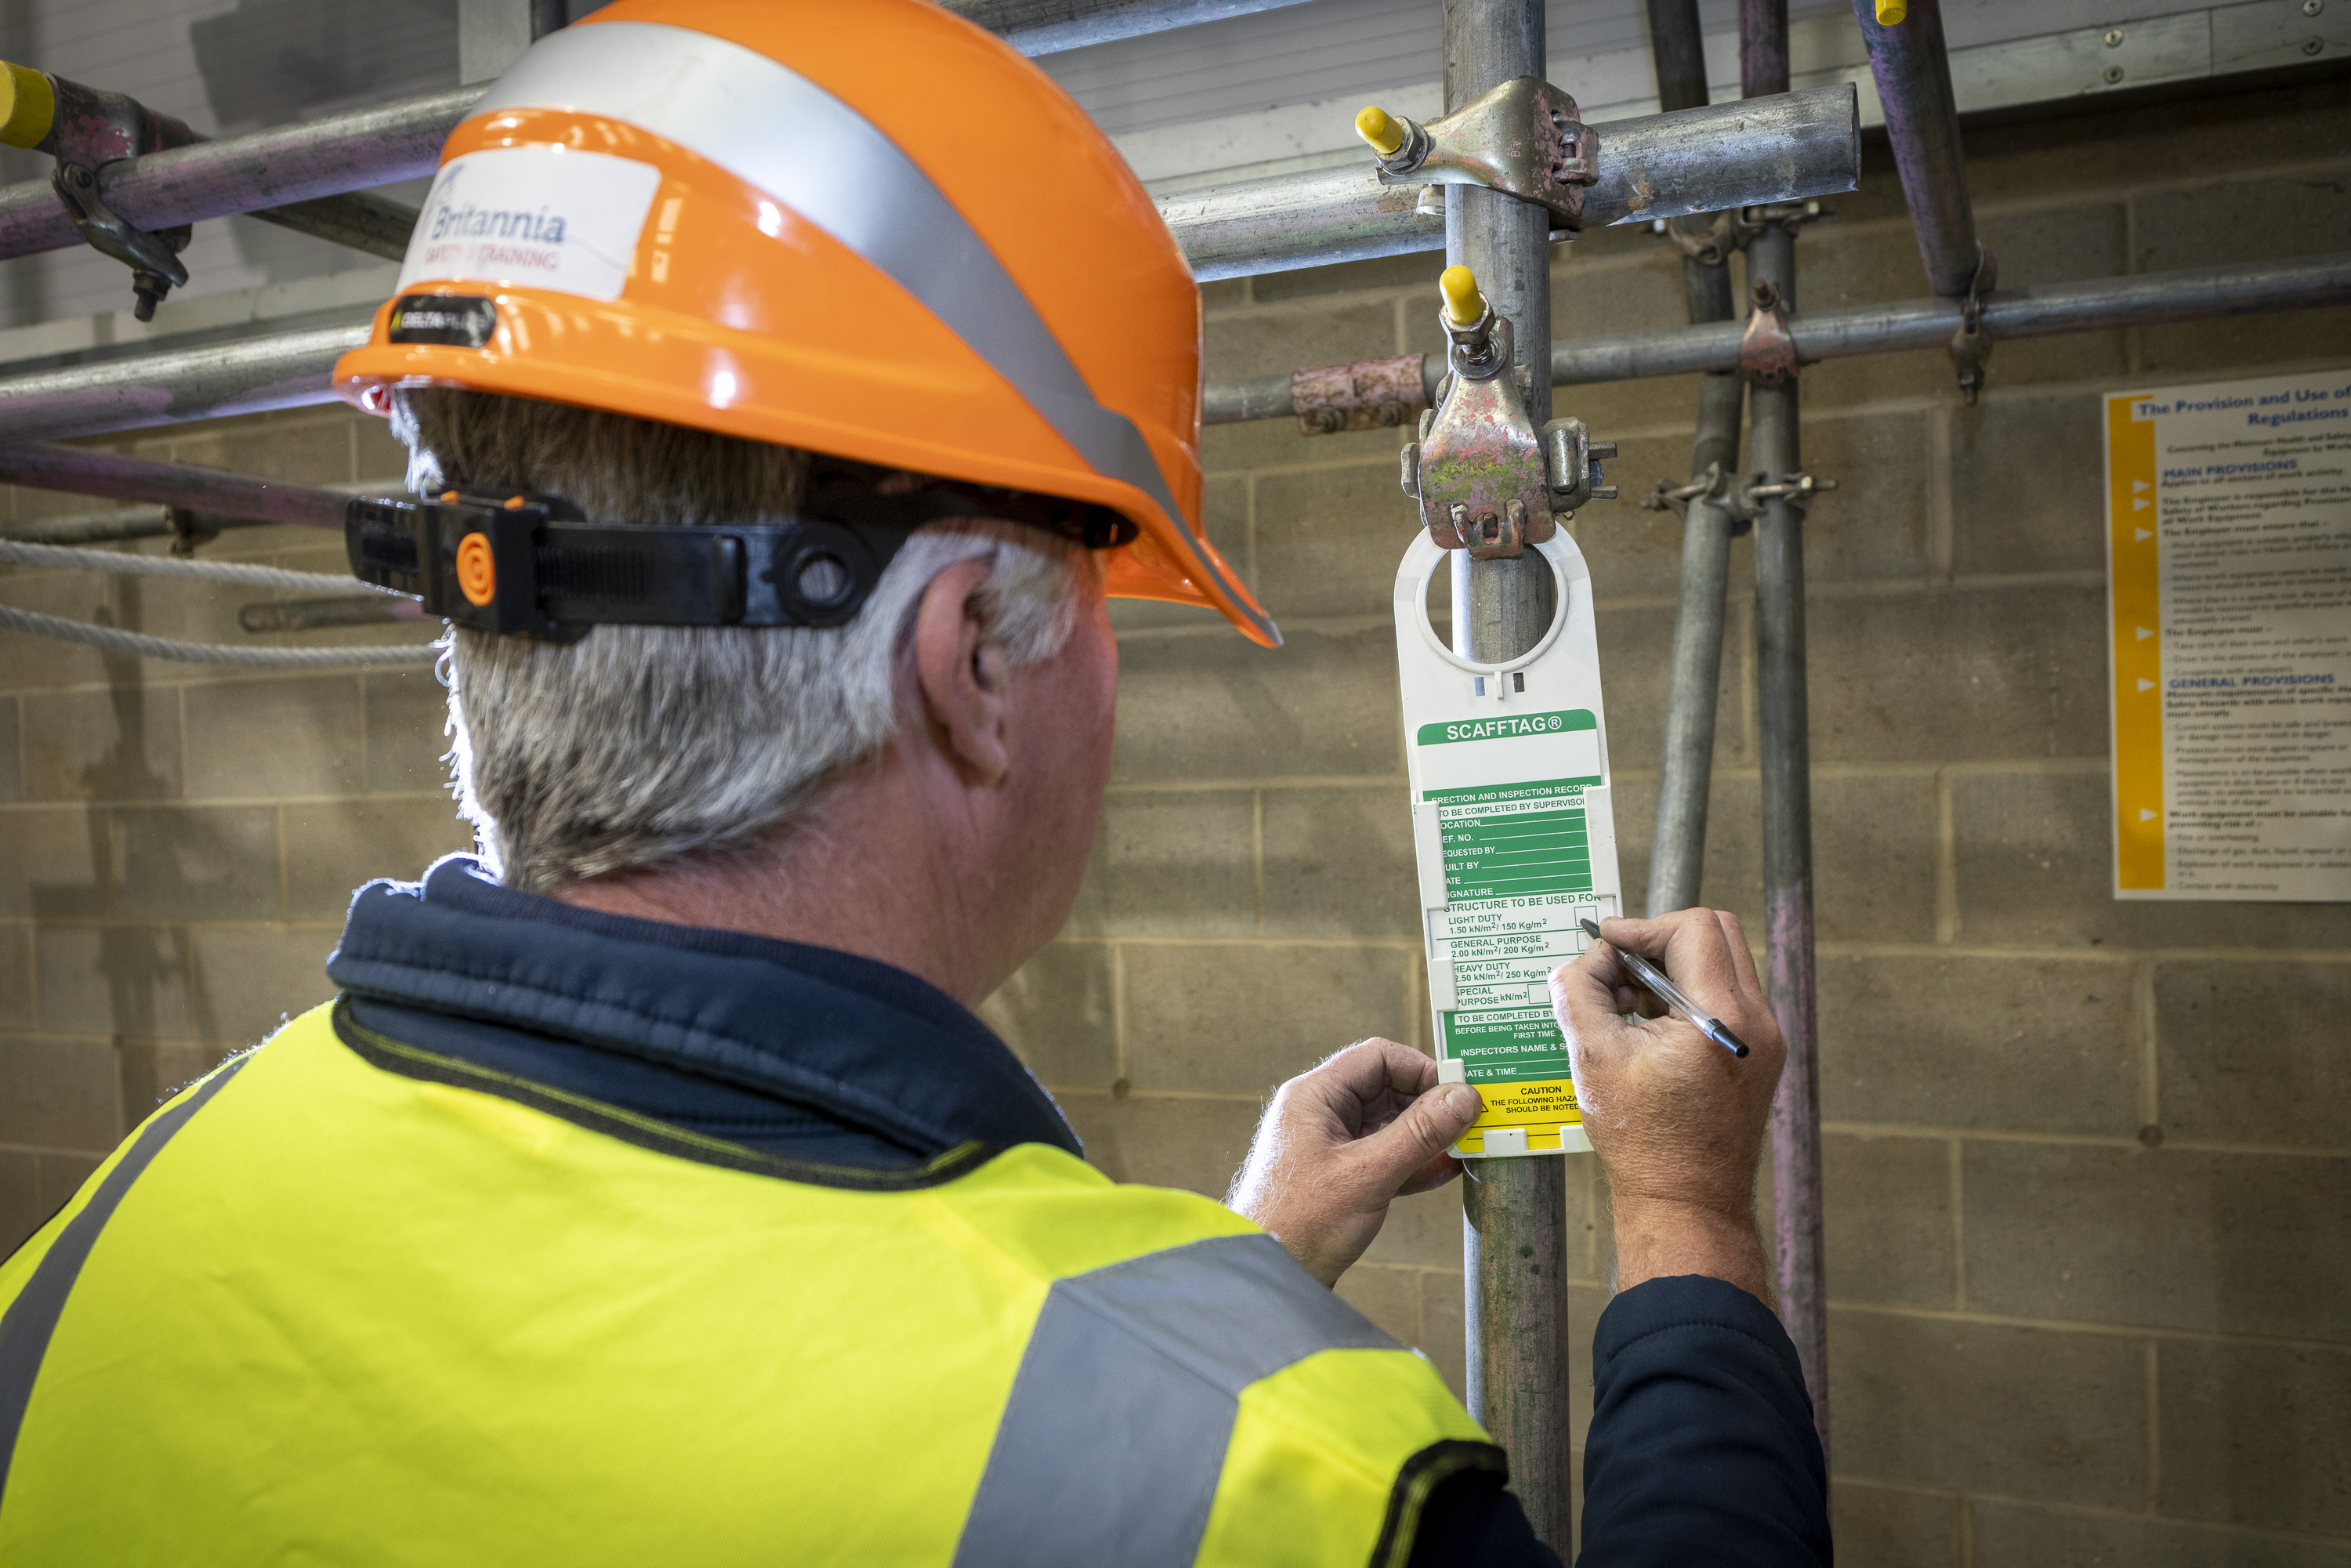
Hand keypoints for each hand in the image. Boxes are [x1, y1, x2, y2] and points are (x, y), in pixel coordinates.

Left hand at [1227, 1038, 1484, 1286]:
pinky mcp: (1340, 1177)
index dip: (1422, 1069)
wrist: (1266, 1277)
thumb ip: (1418, 1134)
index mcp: (1314, 1098)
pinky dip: (1414, 1161)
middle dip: (1429, 1104)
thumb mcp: (1368, 1175)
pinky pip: (1385, 1156)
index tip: (1459, 1093)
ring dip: (1426, 1135)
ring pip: (1389, 1124)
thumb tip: (1461, 1098)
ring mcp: (1330, 1146)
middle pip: (1386, 1088)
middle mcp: (1320, 1114)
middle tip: (1470, 1121)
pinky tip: (1444, 1171)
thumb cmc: (1297, 1226)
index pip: (1377, 1058)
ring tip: (1465, 1145)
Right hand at [1552, 909, 1785, 1303]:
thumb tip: (1590, 957)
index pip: (1693, 929)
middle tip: (1618, 965)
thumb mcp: (1594, 1057)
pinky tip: (1648, 1024)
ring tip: (1627, 1001)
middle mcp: (1758, 1022)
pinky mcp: (1759, 1054)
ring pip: (1723, 962)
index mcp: (1724, 1018)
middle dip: (1660, 939)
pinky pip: (1727, 996)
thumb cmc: (1643, 1142)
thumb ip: (1581, 990)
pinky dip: (1687, 993)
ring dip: (1672, 966)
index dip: (1641, 927)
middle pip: (1716, 933)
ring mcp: (1765, 1039)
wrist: (1685, 1202)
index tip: (1606, 943)